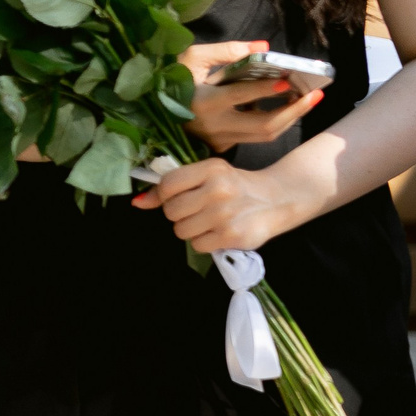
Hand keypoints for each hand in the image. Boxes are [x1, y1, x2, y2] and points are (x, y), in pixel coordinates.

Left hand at [134, 155, 327, 253]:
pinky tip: (219, 232)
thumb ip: (172, 186)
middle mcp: (218, 190)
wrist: (278, 199)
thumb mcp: (207, 176)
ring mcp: (225, 215)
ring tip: (210, 221)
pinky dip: (204, 242)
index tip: (179, 196)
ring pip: (181, 231)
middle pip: (171, 211)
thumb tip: (138, 202)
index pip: (167, 186)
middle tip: (198, 210)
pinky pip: (197, 245)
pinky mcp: (232, 236)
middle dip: (180, 214)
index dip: (166, 195)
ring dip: (191, 229)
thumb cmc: (236, 186)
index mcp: (210, 169)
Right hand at [177, 40, 326, 150]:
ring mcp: (219, 139)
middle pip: (263, 125)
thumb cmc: (171, 78)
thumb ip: (227, 51)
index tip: (287, 81)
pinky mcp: (223, 145)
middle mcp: (213, 125)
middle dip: (294, 111)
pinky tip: (285, 108)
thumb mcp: (192, 57)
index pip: (239, 96)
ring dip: (290, 118)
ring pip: (265, 135)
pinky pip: (256, 137)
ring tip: (307, 100)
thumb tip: (263, 47)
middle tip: (315, 95)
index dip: (264, 90)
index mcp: (202, 101)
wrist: (150, 109)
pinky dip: (275, 123)